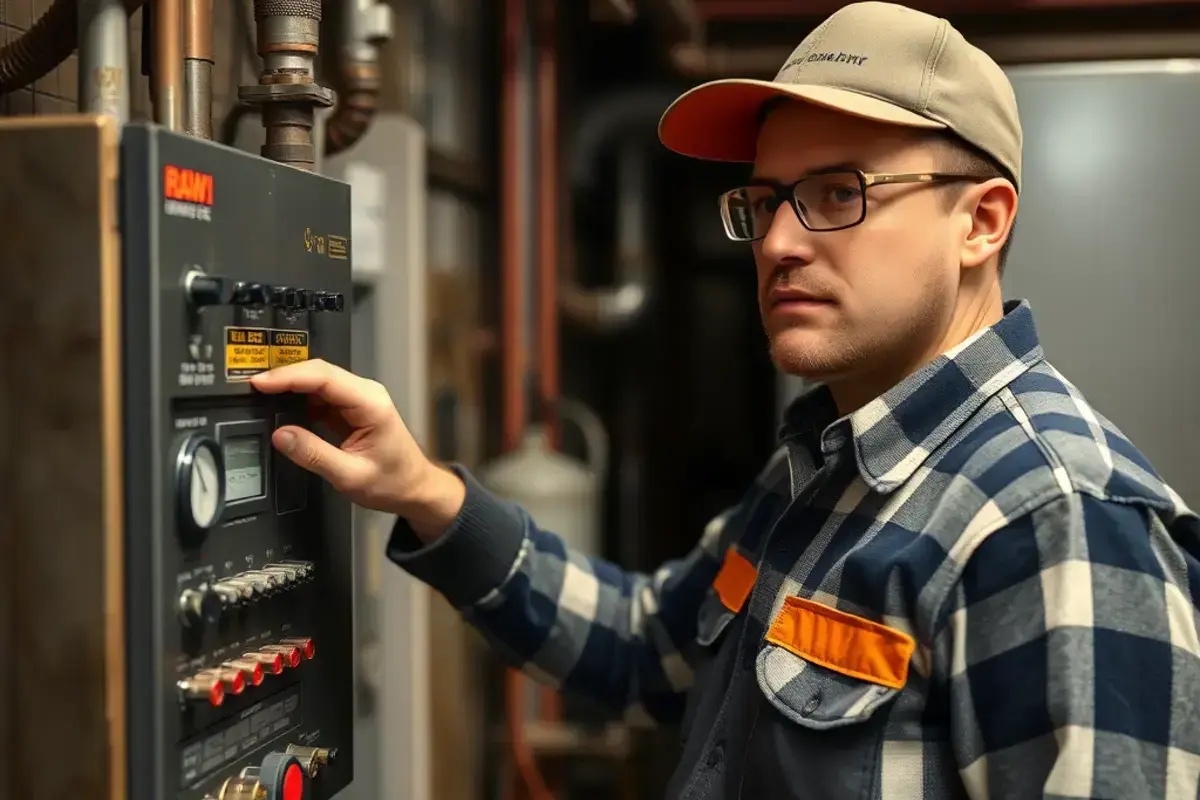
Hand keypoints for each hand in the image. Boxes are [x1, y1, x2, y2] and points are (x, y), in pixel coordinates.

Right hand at [249, 359, 464, 540]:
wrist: (414, 487)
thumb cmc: (393, 482)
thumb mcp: (350, 476)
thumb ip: (314, 455)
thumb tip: (282, 436)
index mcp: (371, 404)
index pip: (325, 378)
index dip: (289, 376)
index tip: (261, 382)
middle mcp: (366, 394)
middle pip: (319, 373)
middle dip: (284, 377)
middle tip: (252, 387)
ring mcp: (358, 399)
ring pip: (317, 382)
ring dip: (290, 387)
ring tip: (261, 396)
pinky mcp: (350, 408)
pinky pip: (320, 396)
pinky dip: (298, 399)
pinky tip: (281, 408)